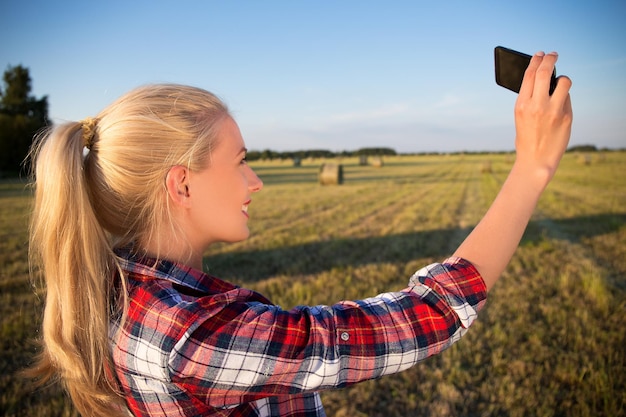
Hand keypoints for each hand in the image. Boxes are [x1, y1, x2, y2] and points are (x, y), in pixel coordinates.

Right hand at [514, 52, 572, 184]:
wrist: (535, 161)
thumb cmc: (527, 138)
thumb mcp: (521, 117)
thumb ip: (530, 99)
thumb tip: (544, 81)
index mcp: (521, 105)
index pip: (529, 75)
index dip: (535, 61)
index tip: (540, 54)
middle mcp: (536, 105)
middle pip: (545, 72)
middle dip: (550, 59)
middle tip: (553, 54)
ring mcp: (553, 111)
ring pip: (563, 82)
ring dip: (562, 79)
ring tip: (560, 82)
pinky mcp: (566, 117)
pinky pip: (568, 98)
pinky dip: (565, 97)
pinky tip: (561, 103)